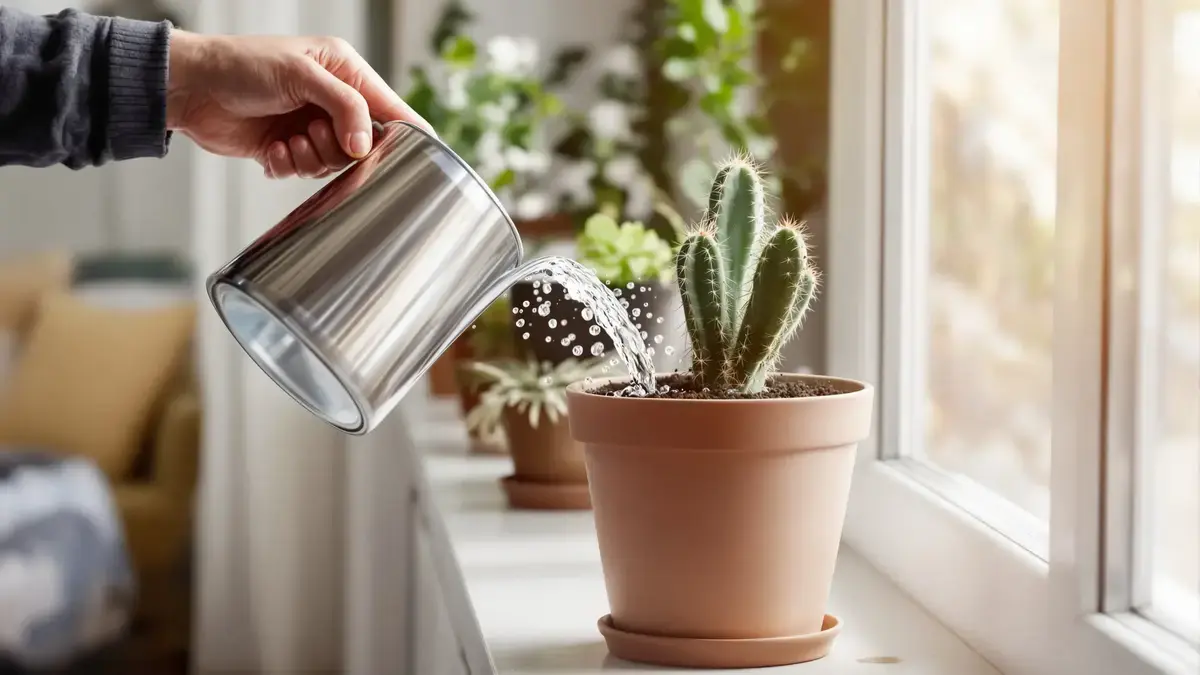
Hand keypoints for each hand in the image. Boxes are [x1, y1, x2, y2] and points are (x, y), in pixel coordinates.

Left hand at [166, 30, 432, 178]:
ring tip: (286, 140)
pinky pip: (305, 172)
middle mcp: (332, 100)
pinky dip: (288, 165)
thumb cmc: (241, 66)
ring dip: (309, 158)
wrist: (190, 89)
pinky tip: (270, 149)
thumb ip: (344, 106)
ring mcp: (310, 125)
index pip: (390, 106)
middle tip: (311, 132)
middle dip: (338, 148)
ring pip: (334, 163)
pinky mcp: (288, 148)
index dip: (406, 132)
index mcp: (345, 71)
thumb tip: (366, 144)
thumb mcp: (301, 75)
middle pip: (364, 144)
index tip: (420, 155)